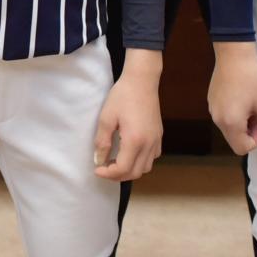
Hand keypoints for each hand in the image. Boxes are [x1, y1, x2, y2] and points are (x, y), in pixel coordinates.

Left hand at [94, 56, 163, 180]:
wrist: (142, 81)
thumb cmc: (122, 96)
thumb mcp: (106, 118)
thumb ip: (102, 142)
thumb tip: (99, 160)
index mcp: (135, 141)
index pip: (122, 169)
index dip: (108, 174)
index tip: (97, 169)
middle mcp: (149, 144)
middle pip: (135, 173)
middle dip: (118, 175)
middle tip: (104, 168)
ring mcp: (156, 141)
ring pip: (145, 168)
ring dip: (130, 170)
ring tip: (115, 161)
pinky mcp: (159, 136)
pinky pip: (152, 157)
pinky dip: (140, 162)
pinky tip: (130, 153)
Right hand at [207, 41, 256, 155]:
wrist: (234, 54)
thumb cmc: (252, 78)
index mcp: (231, 123)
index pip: (242, 148)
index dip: (255, 138)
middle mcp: (217, 119)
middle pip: (234, 139)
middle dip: (248, 131)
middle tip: (256, 111)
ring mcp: (212, 109)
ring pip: (229, 128)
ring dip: (240, 122)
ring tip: (248, 102)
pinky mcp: (211, 100)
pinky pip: (223, 116)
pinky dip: (233, 112)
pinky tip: (239, 95)